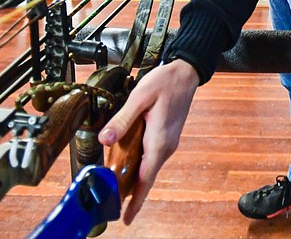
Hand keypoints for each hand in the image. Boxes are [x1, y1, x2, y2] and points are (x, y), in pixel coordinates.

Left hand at [99, 60, 199, 223]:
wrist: (186, 73)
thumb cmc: (165, 82)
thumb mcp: (140, 97)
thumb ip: (122, 119)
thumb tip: (105, 140)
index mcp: (159, 141)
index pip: (146, 179)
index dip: (135, 200)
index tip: (126, 219)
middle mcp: (166, 146)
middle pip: (146, 177)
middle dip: (129, 193)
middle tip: (109, 204)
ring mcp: (168, 143)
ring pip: (147, 167)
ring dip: (132, 178)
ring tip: (112, 185)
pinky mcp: (166, 137)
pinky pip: (150, 157)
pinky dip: (137, 164)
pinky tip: (124, 162)